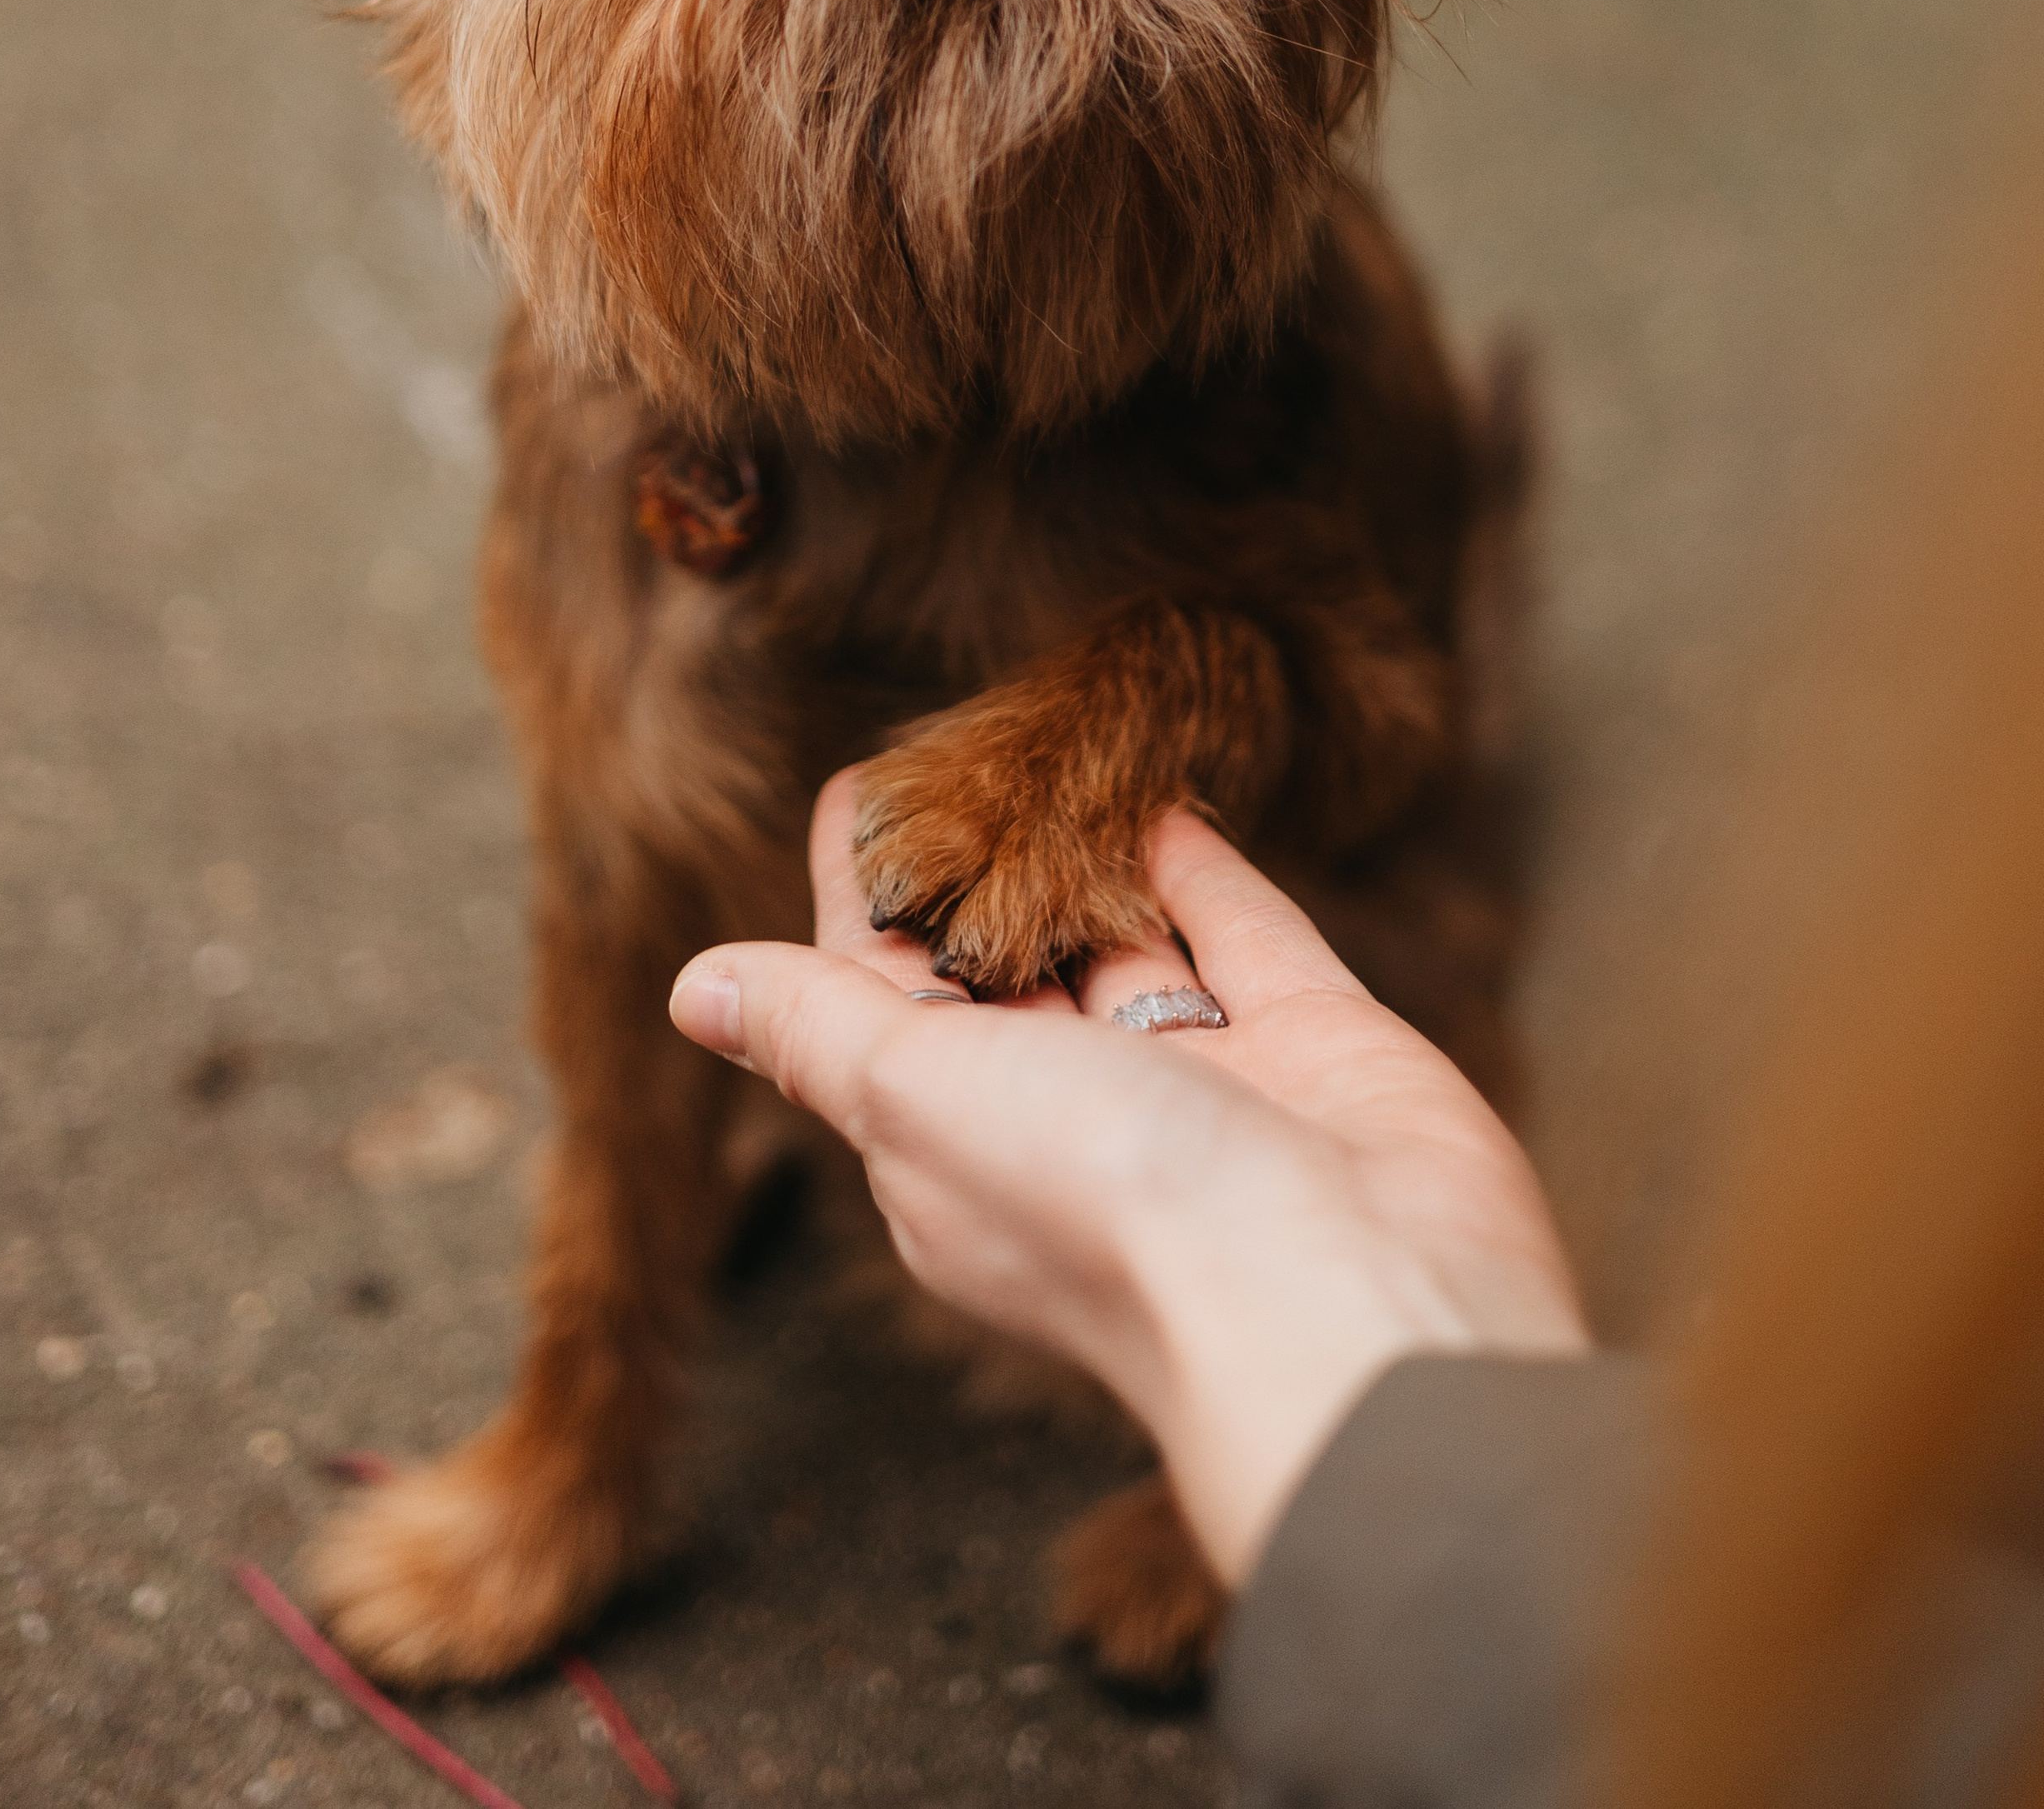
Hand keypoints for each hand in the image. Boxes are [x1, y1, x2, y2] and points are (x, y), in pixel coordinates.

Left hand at [670, 775, 1588, 1584]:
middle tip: (955, 745)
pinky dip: (1201, 870)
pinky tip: (1164, 800)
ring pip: (1124, 951)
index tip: (853, 792)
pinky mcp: (1315, 1048)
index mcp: (958, 1158)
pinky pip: (1244, 935)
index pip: (881, 1004)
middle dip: (976, 872)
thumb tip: (694, 990)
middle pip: (1005, 975)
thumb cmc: (1113, 1208)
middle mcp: (1075, 1126)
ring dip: (1085, 862)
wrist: (1351, 1299)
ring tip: (1051, 753)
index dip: (861, 900)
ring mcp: (1204, 1088)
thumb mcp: (919, 1098)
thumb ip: (819, 1028)